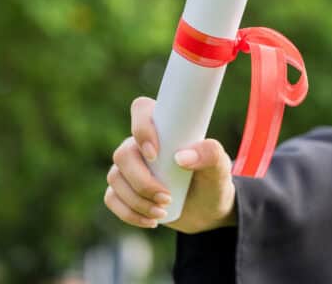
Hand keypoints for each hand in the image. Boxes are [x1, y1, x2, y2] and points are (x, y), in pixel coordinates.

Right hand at [104, 96, 237, 232]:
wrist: (208, 209)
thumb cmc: (213, 180)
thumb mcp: (220, 167)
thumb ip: (210, 154)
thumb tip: (181, 157)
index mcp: (164, 128)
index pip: (142, 110)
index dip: (141, 128)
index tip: (155, 154)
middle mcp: (141, 144)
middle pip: (123, 154)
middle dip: (142, 181)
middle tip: (167, 197)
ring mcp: (129, 168)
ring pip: (115, 178)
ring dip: (138, 200)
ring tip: (163, 211)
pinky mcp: (123, 190)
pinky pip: (111, 198)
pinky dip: (129, 213)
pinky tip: (152, 221)